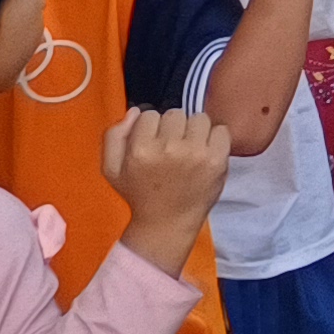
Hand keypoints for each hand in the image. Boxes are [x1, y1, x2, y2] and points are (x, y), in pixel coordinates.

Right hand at [102, 108, 231, 243]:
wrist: (167, 222)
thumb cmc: (138, 193)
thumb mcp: (112, 169)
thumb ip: (114, 136)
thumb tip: (135, 111)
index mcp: (141, 149)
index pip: (149, 114)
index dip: (150, 128)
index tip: (152, 143)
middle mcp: (169, 148)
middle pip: (176, 113)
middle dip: (173, 128)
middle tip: (171, 148)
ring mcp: (196, 153)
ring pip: (199, 118)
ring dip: (195, 131)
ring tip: (189, 150)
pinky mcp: (217, 159)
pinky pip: (221, 130)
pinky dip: (215, 138)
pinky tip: (205, 153)